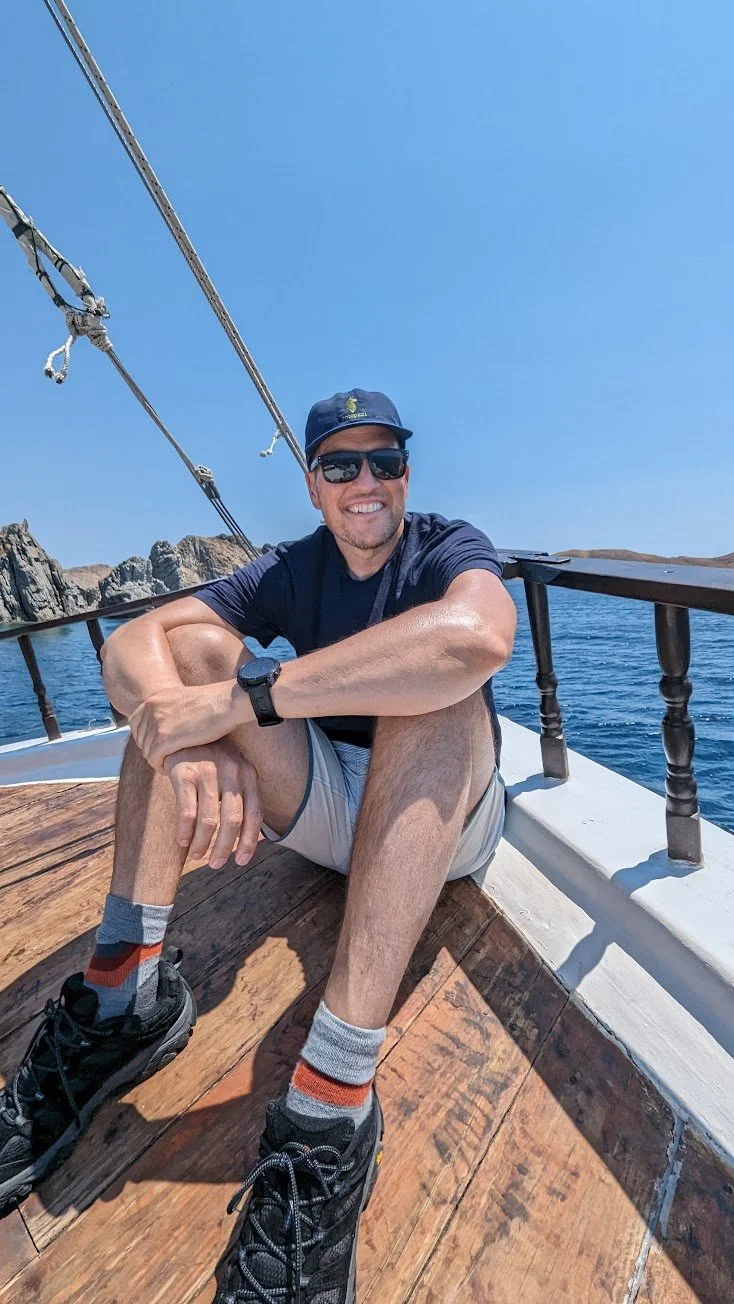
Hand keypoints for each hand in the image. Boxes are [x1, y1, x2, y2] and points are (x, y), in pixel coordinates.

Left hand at [129, 682, 244, 770]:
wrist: (226, 702)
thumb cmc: (214, 703)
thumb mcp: (182, 700)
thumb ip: (168, 711)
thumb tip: (163, 727)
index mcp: (154, 698)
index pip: (135, 722)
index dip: (145, 737)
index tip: (158, 745)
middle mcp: (151, 708)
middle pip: (140, 738)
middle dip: (152, 750)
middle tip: (166, 757)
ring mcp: (156, 723)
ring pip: (147, 751)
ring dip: (157, 760)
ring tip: (170, 763)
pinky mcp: (164, 738)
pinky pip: (154, 758)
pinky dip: (160, 766)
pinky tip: (170, 768)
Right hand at [164, 742, 262, 867]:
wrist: (182, 730)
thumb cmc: (211, 759)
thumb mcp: (233, 771)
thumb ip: (240, 797)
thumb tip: (242, 839)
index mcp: (248, 773)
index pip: (255, 813)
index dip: (249, 841)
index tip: (241, 861)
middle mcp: (231, 772)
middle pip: (232, 821)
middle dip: (225, 848)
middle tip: (216, 864)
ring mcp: (207, 772)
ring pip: (209, 821)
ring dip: (203, 845)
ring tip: (198, 856)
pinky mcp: (183, 774)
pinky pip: (187, 813)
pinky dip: (185, 833)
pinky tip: (183, 842)